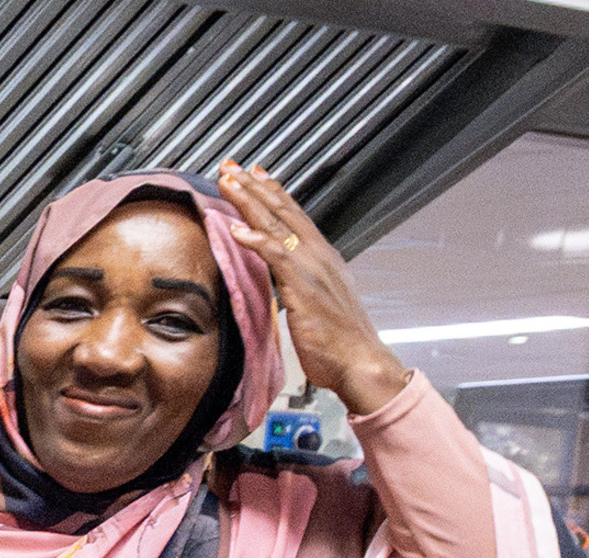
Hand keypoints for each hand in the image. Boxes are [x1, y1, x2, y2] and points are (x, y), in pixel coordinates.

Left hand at [218, 162, 407, 416]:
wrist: (360, 361)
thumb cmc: (339, 341)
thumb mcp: (316, 303)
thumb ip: (298, 285)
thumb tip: (282, 280)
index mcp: (321, 257)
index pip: (293, 216)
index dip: (272, 192)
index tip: (253, 173)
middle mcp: (318, 255)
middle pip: (281, 211)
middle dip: (254, 186)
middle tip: (231, 165)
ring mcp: (313, 268)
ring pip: (277, 225)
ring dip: (250, 201)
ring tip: (228, 182)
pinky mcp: (304, 286)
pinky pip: (277, 256)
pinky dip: (257, 241)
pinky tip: (238, 229)